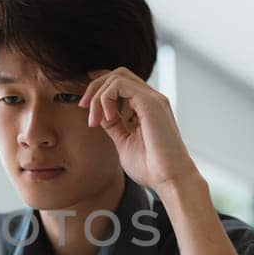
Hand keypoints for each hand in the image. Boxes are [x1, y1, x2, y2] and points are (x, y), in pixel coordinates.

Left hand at [78, 67, 199, 194]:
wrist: (169, 180)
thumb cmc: (151, 168)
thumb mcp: (124, 142)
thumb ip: (114, 125)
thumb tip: (100, 114)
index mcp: (146, 108)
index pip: (121, 83)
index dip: (100, 85)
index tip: (84, 101)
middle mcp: (151, 99)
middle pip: (117, 74)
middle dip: (95, 87)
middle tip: (83, 108)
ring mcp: (152, 99)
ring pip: (117, 76)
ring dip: (98, 95)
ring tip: (95, 120)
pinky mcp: (150, 102)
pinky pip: (119, 85)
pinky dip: (106, 98)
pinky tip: (107, 118)